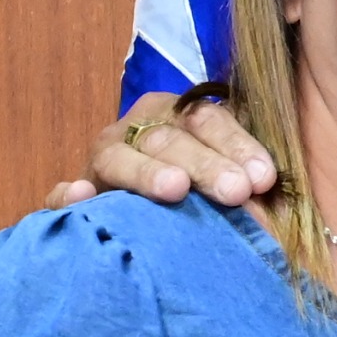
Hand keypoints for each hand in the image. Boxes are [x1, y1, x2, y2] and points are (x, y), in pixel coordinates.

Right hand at [43, 88, 278, 212]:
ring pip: (119, 157)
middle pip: (168, 138)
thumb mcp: (230, 175)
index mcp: (180, 116)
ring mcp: (104, 159)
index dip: (238, 146)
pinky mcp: (78, 191)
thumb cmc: (206, 197)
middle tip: (235, 192)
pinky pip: (63, 193)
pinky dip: (68, 195)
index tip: (263, 179)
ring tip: (174, 189)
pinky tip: (81, 197)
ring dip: (146, 172)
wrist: (154, 220)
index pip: (209, 120)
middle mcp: (139, 129)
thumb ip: (248, 174)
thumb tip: (273, 186)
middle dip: (204, 165)